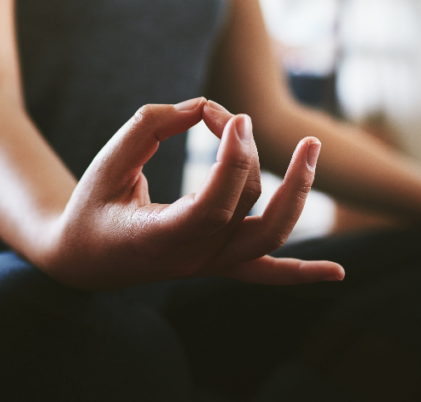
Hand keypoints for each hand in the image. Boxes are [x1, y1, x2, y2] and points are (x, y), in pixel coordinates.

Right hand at [39, 98, 344, 288]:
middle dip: (253, 159)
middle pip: (246, 212)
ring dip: (296, 193)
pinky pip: (265, 274)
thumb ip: (150, 126)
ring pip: (269, 238)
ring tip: (310, 147)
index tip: (229, 117)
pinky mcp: (217, 264)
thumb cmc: (92, 206)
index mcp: (159, 239)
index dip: (231, 160)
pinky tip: (338, 273)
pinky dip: (301, 273)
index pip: (213, 208)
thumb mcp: (108, 162)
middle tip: (243, 119)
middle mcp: (191, 259)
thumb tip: (202, 108)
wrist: (83, 259)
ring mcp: (208, 266)